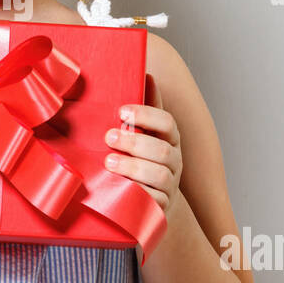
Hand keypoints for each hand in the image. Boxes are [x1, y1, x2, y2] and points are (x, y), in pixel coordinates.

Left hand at [103, 73, 182, 215]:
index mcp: (169, 139)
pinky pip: (154, 202)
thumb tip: (146, 74)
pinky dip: (138, 195)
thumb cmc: (144, 161)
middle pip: (162, 150)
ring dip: (133, 167)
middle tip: (109, 137)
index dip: (147, 115)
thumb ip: (146, 109)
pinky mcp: (162, 208)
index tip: (122, 111)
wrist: (154, 205)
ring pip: (159, 175)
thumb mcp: (145, 135)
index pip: (167, 122)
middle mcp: (174, 161)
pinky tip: (120, 189)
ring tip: (108, 162)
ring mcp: (170, 186)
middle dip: (135, 142)